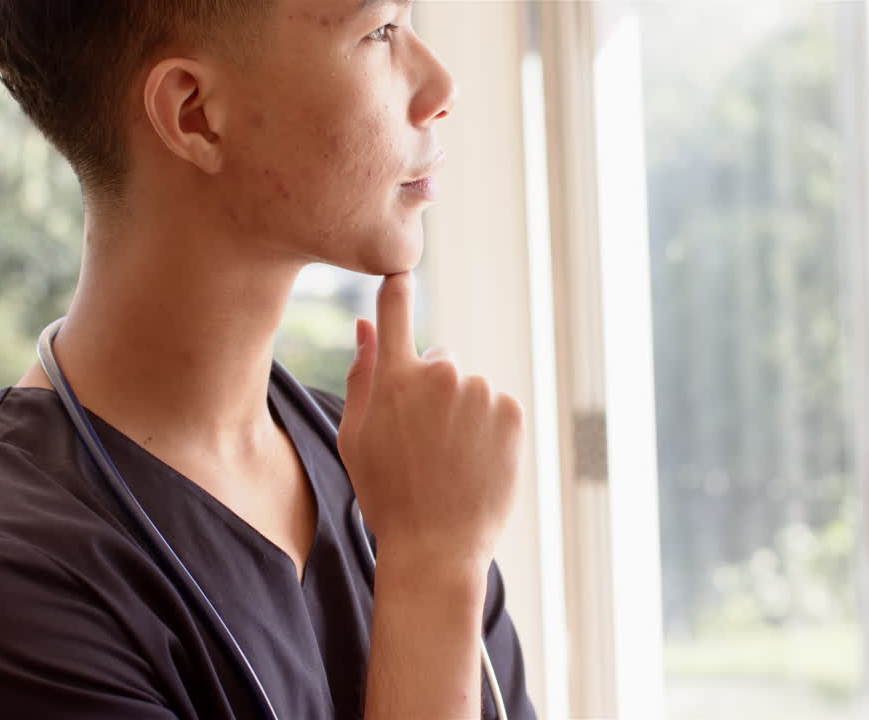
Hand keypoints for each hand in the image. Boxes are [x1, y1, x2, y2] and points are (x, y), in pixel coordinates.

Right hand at [337, 271, 523, 568]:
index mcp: (395, 378)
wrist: (436, 546)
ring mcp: (480, 392)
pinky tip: (474, 462)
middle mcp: (441, 374)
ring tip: (450, 460)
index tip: (401, 275)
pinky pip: (496, 407)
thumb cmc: (387, 494)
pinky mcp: (512, 412)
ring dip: (461, 413)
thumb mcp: (356, 436)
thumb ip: (362, 375)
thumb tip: (366, 327)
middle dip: (432, 390)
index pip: (395, 311)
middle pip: (439, 361)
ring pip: (469, 389)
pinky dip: (488, 428)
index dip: (397, 290)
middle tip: (423, 442)